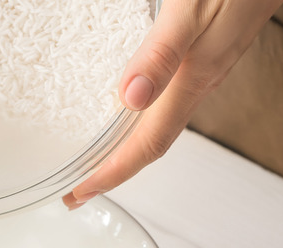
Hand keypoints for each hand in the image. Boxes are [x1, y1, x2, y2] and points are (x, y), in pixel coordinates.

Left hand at [63, 0, 282, 208]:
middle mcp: (197, 85)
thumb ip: (161, 54)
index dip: (111, 175)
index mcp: (191, 81)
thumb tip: (131, 98)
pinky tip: (129, 113)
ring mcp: (203, 73)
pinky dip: (140, 122)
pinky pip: (168, 104)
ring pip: (159, 127)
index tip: (79, 194)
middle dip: (112, 173)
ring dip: (125, 150)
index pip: (146, 145)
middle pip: (150, 145)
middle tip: (77, 192)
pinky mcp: (205, 57)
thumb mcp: (190, 13)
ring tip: (96, 164)